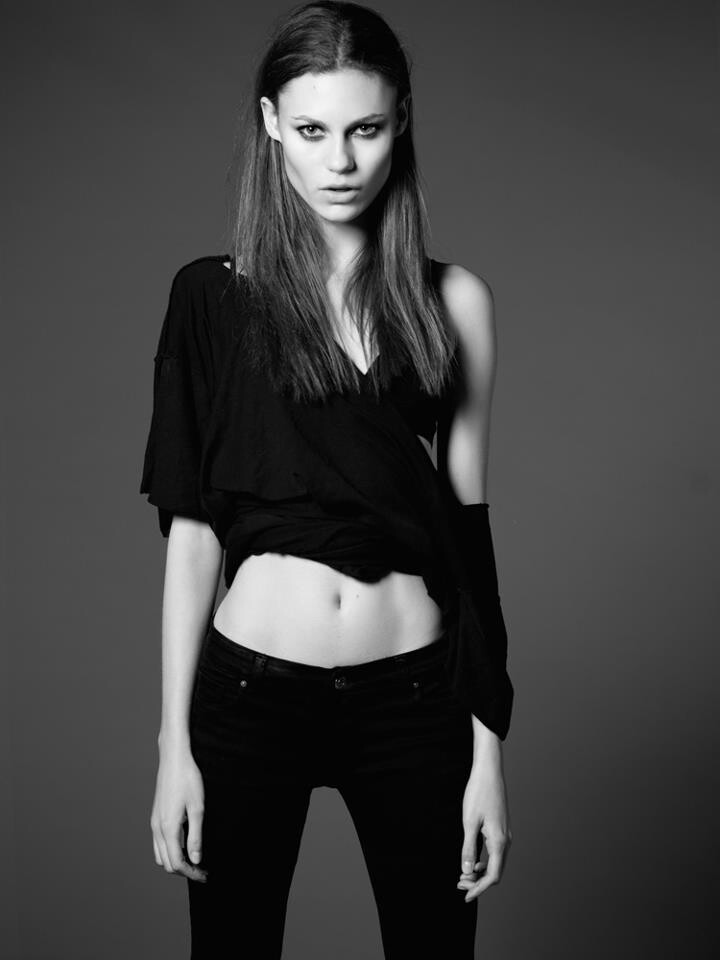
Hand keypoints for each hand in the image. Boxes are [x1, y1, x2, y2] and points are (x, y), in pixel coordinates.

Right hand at [150, 743, 207, 882]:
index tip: (205, 875)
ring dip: (175, 861)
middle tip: (202, 869)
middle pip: (167, 863)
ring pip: (160, 855)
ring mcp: (154, 823)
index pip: (177, 863)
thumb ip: (196, 836)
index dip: (191, 873)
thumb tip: (196, 860)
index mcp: (168, 829)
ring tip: (194, 858)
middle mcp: (157, 829)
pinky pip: (158, 843)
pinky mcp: (155, 817)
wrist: (173, 759)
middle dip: (184, 870)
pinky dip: (169, 851)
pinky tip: (184, 843)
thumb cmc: (188, 780)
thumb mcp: (197, 808)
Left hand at [456, 759, 511, 901]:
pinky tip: (472, 860)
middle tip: (459, 884)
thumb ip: (468, 847)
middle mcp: (505, 840)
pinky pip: (494, 852)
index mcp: (499, 841)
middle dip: (478, 882)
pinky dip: (484, 860)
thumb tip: (467, 871)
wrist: (489, 771)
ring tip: (463, 875)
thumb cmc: (478, 793)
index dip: (479, 888)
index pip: (493, 875)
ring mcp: (505, 834)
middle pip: (495, 871)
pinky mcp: (501, 828)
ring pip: (495, 862)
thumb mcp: (469, 821)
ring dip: (480, 872)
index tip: (466, 896)